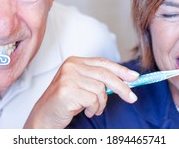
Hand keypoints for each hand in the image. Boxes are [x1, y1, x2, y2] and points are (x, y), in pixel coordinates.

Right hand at [24, 56, 138, 127]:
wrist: (44, 116)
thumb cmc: (65, 102)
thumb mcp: (82, 86)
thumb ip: (98, 79)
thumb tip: (126, 80)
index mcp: (75, 61)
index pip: (103, 62)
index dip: (120, 70)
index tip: (134, 77)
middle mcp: (71, 66)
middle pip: (105, 74)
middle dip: (122, 87)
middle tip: (132, 98)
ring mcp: (68, 78)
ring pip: (100, 90)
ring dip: (101, 104)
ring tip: (91, 109)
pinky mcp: (67, 91)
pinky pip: (93, 100)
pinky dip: (93, 109)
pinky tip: (84, 111)